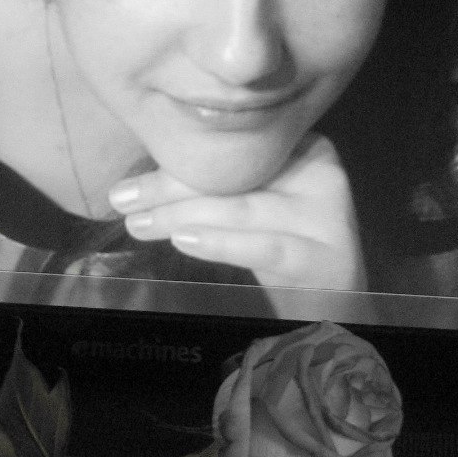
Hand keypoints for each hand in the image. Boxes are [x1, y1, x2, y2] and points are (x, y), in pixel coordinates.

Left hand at [108, 135, 366, 291]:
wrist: (336, 307)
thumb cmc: (283, 249)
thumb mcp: (257, 207)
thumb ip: (220, 183)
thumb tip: (144, 175)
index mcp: (303, 149)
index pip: (231, 152)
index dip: (176, 161)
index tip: (128, 179)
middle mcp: (319, 174)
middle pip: (233, 176)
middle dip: (169, 188)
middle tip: (121, 199)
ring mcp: (326, 216)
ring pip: (241, 208)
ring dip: (181, 215)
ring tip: (139, 223)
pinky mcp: (322, 257)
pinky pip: (264, 247)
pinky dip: (221, 242)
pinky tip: (184, 240)